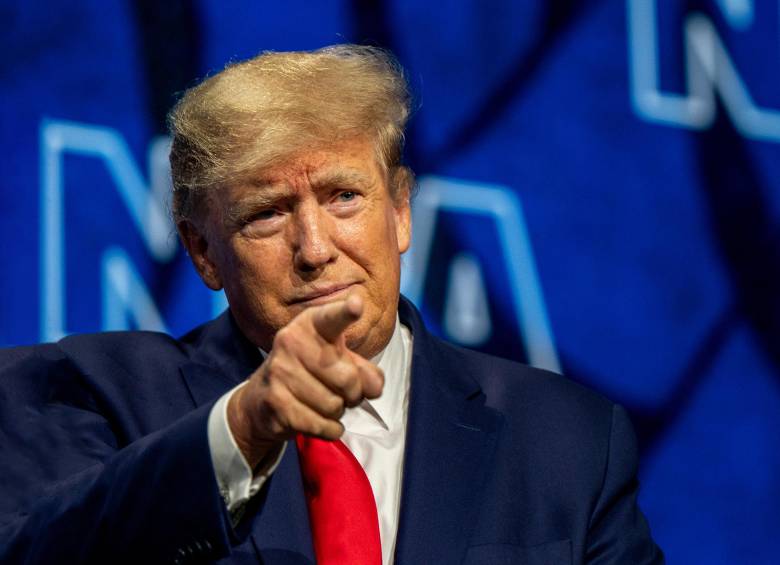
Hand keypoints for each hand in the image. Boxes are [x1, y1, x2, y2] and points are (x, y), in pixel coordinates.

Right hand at [227, 293, 384, 467]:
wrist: (261, 401)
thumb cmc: (310, 373)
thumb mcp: (338, 362)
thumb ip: (364, 371)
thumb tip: (374, 387)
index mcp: (310, 324)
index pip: (331, 318)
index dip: (345, 313)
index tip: (357, 305)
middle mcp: (291, 342)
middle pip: (348, 379)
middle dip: (354, 394)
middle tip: (344, 393)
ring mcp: (280, 372)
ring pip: (335, 406)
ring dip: (338, 412)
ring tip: (325, 403)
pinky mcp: (276, 403)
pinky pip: (322, 425)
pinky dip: (330, 429)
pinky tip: (320, 420)